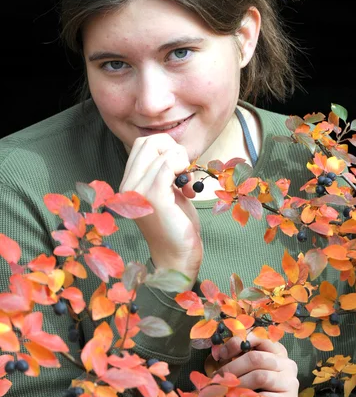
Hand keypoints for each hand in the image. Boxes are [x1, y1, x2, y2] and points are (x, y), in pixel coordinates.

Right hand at [119, 134, 201, 283]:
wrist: (177, 255)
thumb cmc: (175, 223)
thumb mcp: (165, 190)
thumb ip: (162, 170)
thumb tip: (173, 148)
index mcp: (127, 182)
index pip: (142, 144)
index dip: (166, 148)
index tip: (178, 168)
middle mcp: (127, 185)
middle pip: (150, 142)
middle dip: (174, 150)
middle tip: (184, 172)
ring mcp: (137, 190)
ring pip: (163, 152)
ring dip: (183, 162)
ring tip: (186, 184)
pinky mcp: (153, 196)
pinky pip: (169, 165)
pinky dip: (183, 169)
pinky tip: (187, 189)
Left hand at [215, 332, 298, 396]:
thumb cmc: (256, 392)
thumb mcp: (245, 371)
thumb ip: (236, 358)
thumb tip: (218, 352)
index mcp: (277, 351)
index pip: (259, 337)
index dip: (237, 343)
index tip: (220, 354)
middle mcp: (287, 363)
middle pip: (256, 358)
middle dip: (232, 367)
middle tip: (217, 379)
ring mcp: (291, 382)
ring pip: (260, 376)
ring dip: (238, 384)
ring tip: (225, 392)